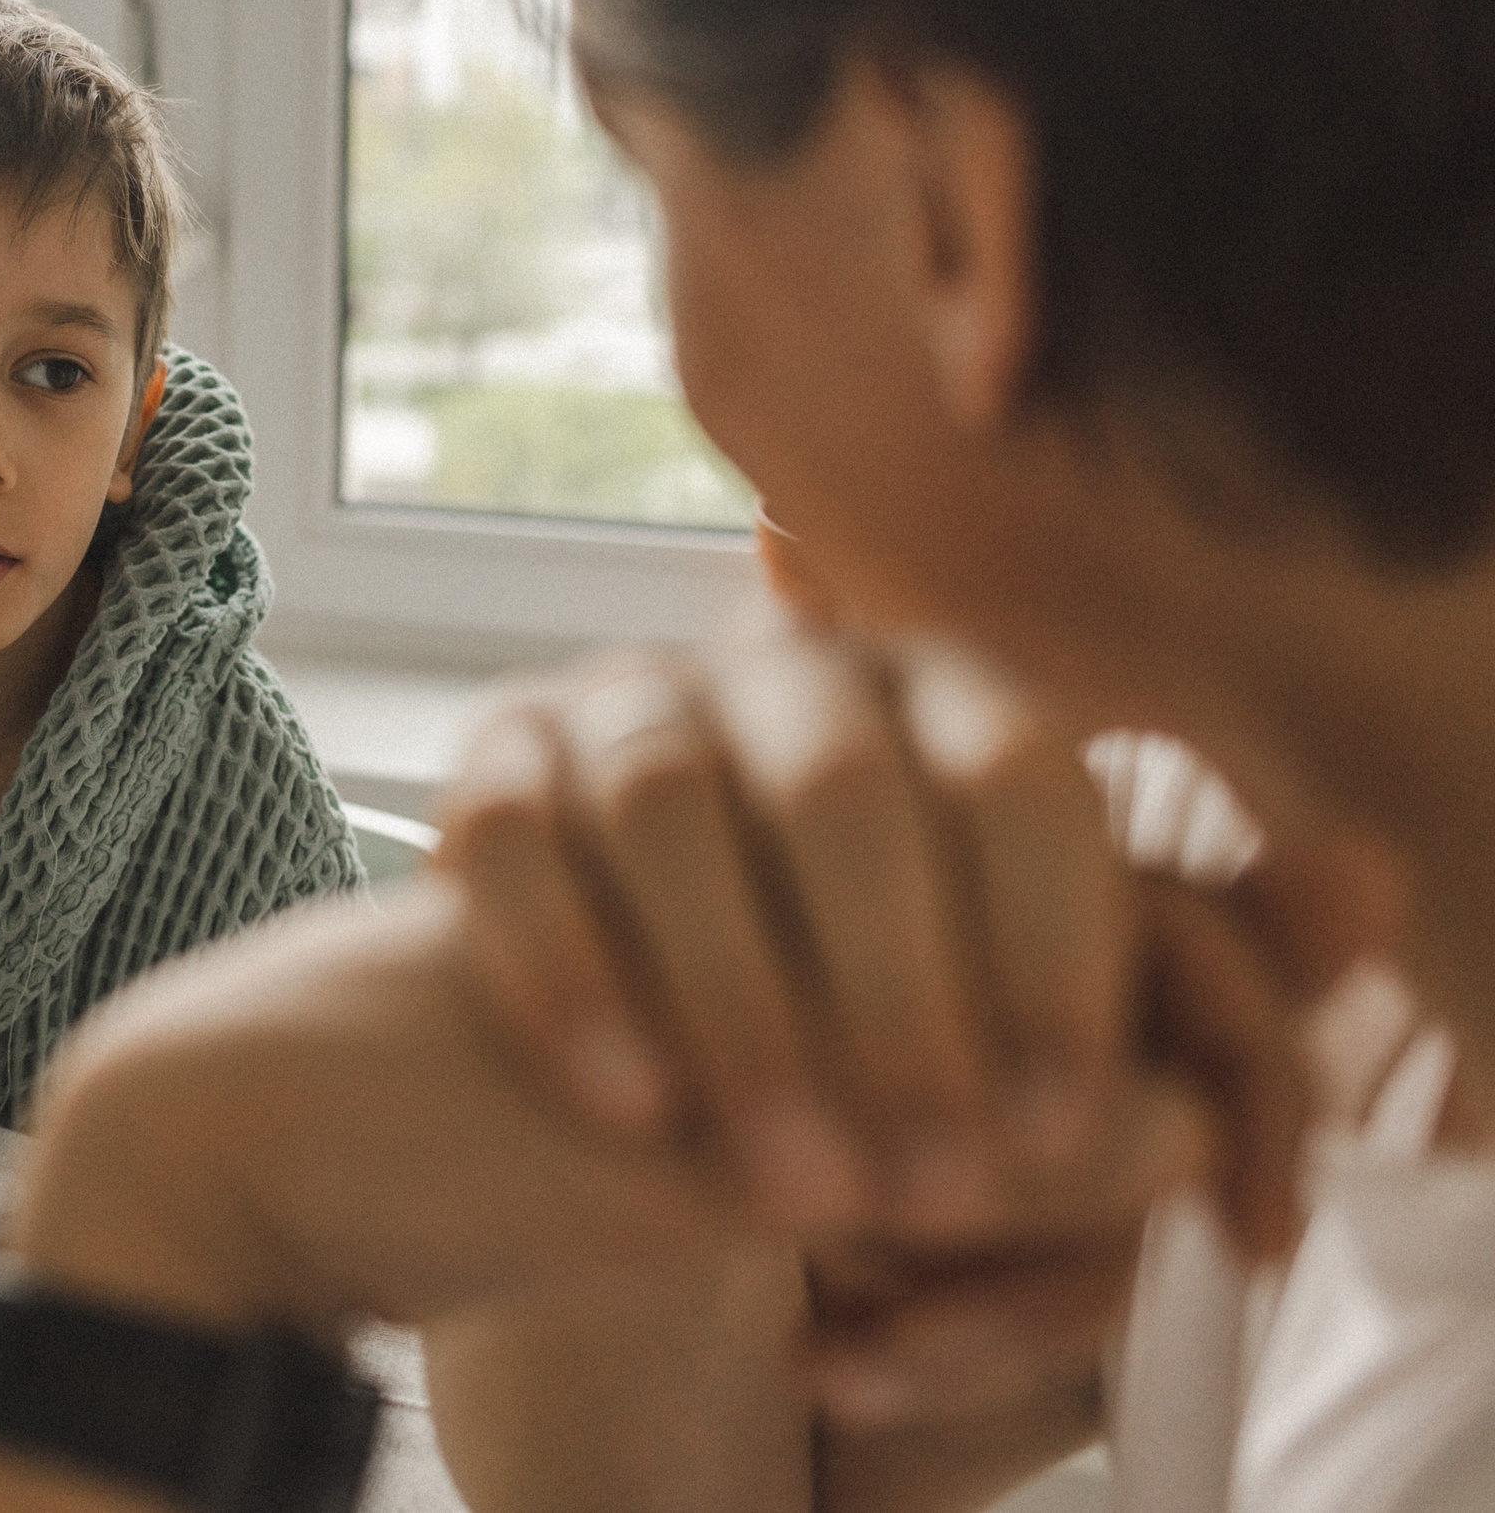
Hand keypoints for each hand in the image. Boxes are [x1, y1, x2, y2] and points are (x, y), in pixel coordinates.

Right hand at [434, 629, 1309, 1254]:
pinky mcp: (493, 765)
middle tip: (918, 1177)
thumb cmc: (855, 1017)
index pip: (1019, 782)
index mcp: (946, 707)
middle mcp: (788, 679)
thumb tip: (1370, 880)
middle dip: (889, 998)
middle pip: (844, 790)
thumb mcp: (1022, 1002)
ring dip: (735, 1000)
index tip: (1059, 1128)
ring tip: (782, 1183)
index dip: (1046, 953)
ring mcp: (624, 708)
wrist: (623, 1029)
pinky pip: (511, 837)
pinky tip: (626, 1103)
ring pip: (670, 801)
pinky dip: (568, 969)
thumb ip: (1175, 960)